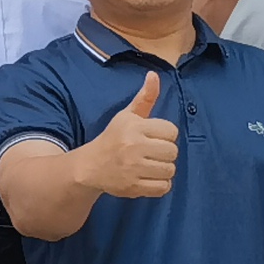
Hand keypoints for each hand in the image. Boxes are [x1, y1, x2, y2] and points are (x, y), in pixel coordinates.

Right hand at [85, 70, 177, 197]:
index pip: (171, 131)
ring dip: (163, 169)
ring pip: (170, 170)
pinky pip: (163, 187)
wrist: (90, 167)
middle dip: (165, 153)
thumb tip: (154, 75)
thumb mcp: (127, 116)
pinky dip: (160, 185)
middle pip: (173, 152)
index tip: (152, 137)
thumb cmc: (113, 138)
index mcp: (134, 127)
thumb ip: (145, 98)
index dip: (164, 135)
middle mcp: (134, 147)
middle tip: (151, 153)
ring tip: (150, 166)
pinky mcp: (134, 187)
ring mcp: (134, 169)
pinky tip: (148, 177)